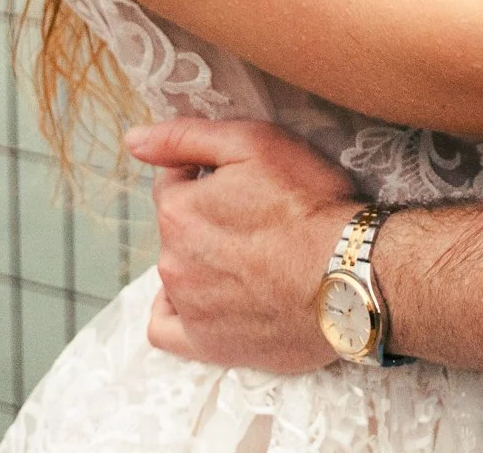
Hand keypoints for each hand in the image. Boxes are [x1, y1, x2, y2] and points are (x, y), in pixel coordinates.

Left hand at [126, 118, 356, 372]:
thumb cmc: (308, 203)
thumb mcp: (255, 143)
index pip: (174, 180)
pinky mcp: (207, 345)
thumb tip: (133, 140)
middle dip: (207, 216)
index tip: (245, 180)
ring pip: (179, 270)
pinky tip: (210, 297)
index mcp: (178, 210)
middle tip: (258, 215)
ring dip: (204, 257)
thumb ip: (187, 137)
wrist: (348, 275)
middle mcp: (172, 261)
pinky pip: (167, 327)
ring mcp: (188, 307)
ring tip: (253, 255)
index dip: (207, 174)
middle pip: (178, 226)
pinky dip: (180, 309)